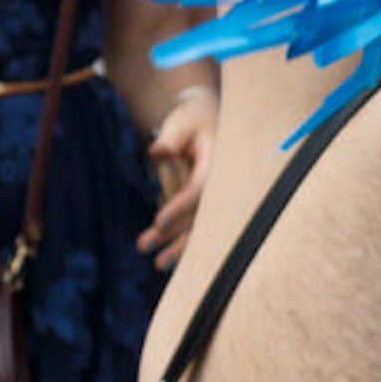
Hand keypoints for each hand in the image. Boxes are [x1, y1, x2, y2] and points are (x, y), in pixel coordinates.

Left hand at [139, 81, 215, 265]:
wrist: (207, 116)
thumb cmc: (192, 118)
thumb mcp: (182, 121)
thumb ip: (171, 137)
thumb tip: (159, 152)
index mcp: (220, 161)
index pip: (201, 188)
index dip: (181, 206)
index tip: (158, 222)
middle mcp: (224, 183)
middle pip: (205, 217)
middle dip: (182, 241)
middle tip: (158, 263)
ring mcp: (218, 194)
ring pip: (201, 225)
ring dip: (178, 245)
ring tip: (157, 265)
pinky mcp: (207, 200)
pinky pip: (196, 223)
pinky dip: (180, 237)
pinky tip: (164, 255)